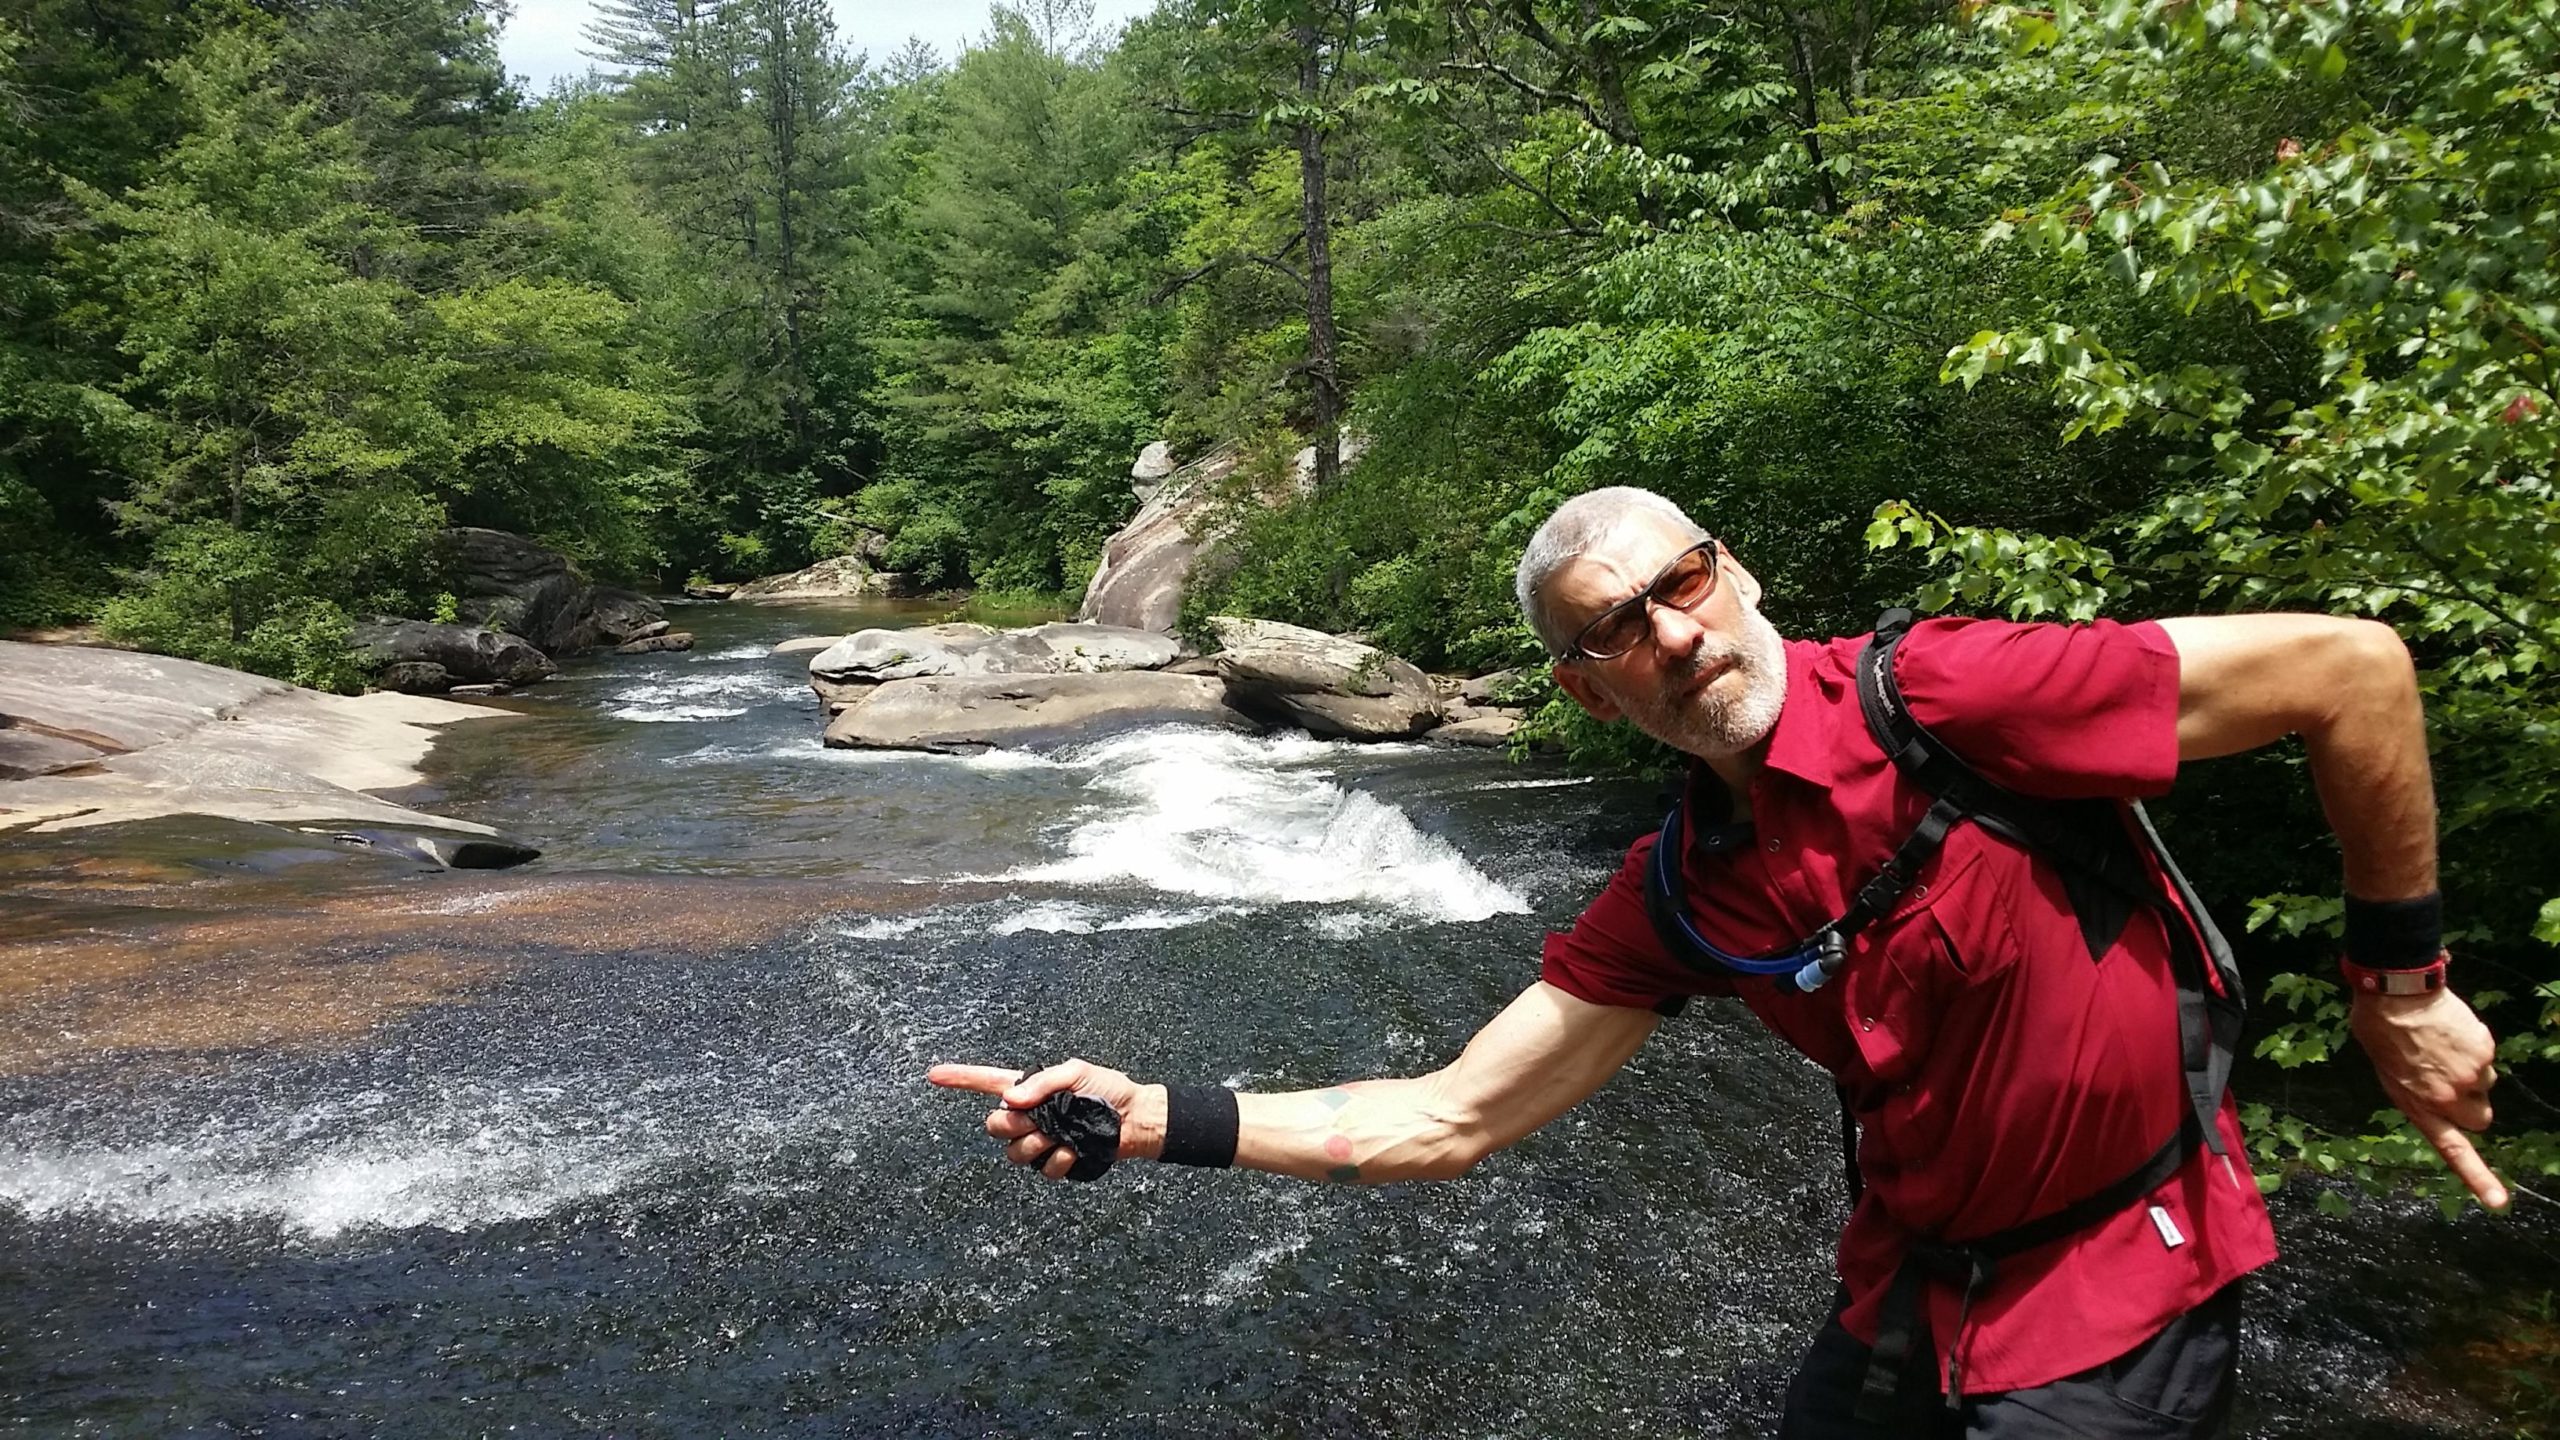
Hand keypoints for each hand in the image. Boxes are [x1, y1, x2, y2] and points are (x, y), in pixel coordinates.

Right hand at [926, 1058, 1150, 1182]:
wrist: (1134, 1119)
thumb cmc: (1107, 1090)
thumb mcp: (1076, 1073)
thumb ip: (1042, 1083)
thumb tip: (1010, 1099)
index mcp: (1029, 1091)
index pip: (986, 1083)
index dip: (959, 1078)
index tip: (933, 1074)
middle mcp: (1029, 1116)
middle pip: (994, 1126)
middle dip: (1012, 1124)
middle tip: (1040, 1120)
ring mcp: (1040, 1141)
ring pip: (1014, 1153)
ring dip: (1036, 1145)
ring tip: (1062, 1136)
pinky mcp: (1055, 1162)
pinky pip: (1042, 1170)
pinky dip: (1058, 1161)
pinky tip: (1073, 1150)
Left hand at [2349, 987, 2507, 1209]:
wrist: (2395, 994)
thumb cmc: (2380, 1031)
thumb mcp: (2388, 1074)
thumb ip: (2417, 1094)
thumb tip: (2434, 1095)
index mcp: (2419, 1107)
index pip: (2454, 1150)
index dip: (2478, 1178)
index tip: (2498, 1202)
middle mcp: (2449, 1098)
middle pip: (2481, 1119)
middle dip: (2471, 1104)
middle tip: (2449, 1081)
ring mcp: (2471, 1076)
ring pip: (2486, 1084)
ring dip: (2471, 1072)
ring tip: (2442, 1048)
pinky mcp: (2484, 1052)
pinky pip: (2488, 1056)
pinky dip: (2475, 1048)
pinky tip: (2451, 1032)